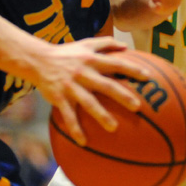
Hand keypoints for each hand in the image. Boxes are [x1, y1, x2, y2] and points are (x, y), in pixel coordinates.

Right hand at [34, 38, 149, 145]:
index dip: (132, 69)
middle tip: (137, 107)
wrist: (38, 60)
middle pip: (106, 85)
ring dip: (101, 115)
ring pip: (88, 103)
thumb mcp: (85, 44)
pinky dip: (75, 129)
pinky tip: (83, 142)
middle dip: (122, 96)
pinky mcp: (59, 98)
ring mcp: (71, 87)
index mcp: (91, 60)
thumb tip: (126, 46)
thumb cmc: (66, 53)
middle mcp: (83, 73)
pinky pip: (68, 115)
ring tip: (114, 128)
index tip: (147, 77)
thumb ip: (106, 43)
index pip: (116, 64)